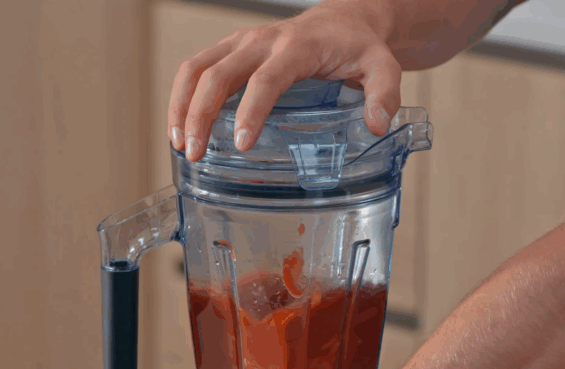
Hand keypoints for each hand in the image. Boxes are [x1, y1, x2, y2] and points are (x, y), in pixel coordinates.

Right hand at [168, 0, 400, 160]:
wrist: (343, 20)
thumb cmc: (357, 47)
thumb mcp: (382, 66)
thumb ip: (384, 93)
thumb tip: (376, 124)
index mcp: (296, 47)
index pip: (265, 79)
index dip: (250, 111)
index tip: (242, 144)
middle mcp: (261, 41)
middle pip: (218, 74)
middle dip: (201, 115)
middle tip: (196, 153)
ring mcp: (240, 44)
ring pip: (195, 68)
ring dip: (181, 106)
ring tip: (181, 145)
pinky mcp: (229, 50)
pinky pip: (195, 69)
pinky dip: (181, 97)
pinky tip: (182, 130)